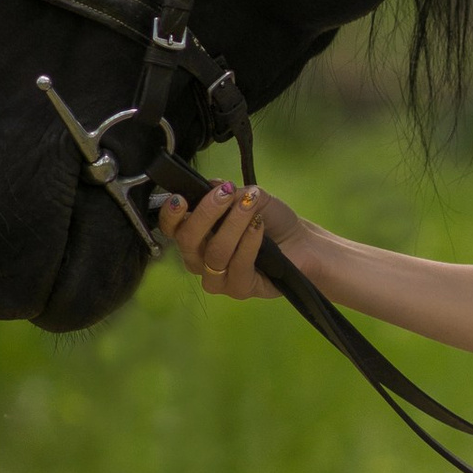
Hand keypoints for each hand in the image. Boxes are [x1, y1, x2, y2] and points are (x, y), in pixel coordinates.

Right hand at [156, 179, 290, 301]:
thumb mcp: (250, 196)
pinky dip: (249, 242)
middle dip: (206, 213)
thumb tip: (211, 184)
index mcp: (196, 236)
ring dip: (233, 224)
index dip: (170, 215)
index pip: (172, 229)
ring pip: (215, 252)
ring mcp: (217, 279)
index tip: (180, 198)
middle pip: (188, 241)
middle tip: (227, 193)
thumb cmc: (270, 220)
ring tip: (251, 206)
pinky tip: (258, 227)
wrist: (301, 243)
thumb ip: (228, 192)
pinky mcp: (238, 289)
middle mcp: (200, 260)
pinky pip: (238, 266)